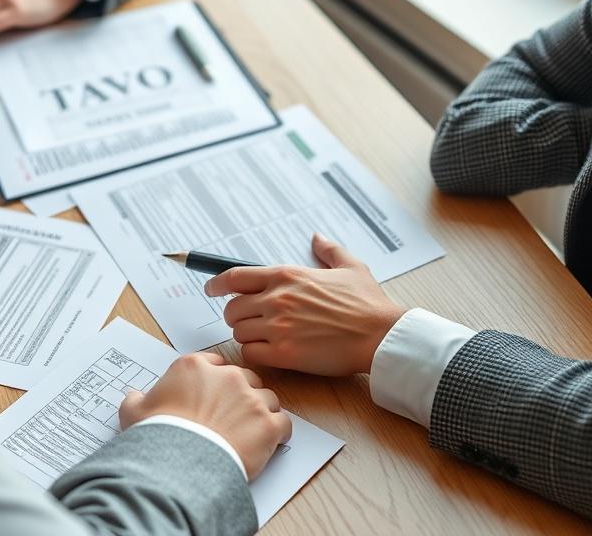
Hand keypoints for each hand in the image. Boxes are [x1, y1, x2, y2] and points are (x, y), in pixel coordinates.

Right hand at [119, 352, 291, 480]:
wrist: (178, 464)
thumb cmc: (158, 436)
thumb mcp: (134, 413)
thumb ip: (136, 400)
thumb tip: (134, 397)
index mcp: (196, 367)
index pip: (215, 364)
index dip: (215, 381)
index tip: (212, 396)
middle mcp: (228, 376)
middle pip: (245, 378)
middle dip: (241, 395)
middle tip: (231, 417)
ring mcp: (251, 399)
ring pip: (268, 398)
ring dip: (261, 412)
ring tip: (249, 432)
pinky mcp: (269, 424)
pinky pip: (283, 423)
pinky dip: (278, 433)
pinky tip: (269, 443)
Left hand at [206, 233, 406, 376]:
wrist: (380, 335)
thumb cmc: (368, 303)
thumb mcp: (350, 266)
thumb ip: (328, 250)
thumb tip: (317, 237)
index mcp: (287, 275)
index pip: (235, 276)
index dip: (217, 284)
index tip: (210, 289)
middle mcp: (277, 298)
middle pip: (232, 308)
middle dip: (236, 315)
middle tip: (248, 321)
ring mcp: (279, 327)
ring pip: (239, 332)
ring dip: (247, 335)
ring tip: (264, 338)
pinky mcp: (284, 354)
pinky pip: (251, 354)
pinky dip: (255, 354)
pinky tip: (269, 353)